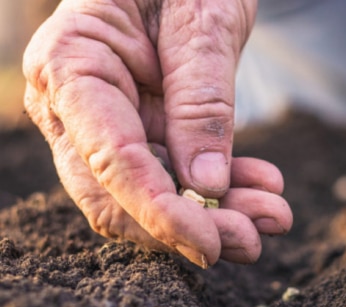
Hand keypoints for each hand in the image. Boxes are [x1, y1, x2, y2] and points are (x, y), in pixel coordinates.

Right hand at [23, 0, 291, 267]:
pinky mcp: (141, 130)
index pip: (109, 160)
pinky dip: (221, 191)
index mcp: (71, 64)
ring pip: (151, 196)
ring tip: (274, 215)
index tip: (212, 245)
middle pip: (119, 196)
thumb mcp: (202, 22)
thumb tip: (206, 187)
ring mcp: (106, 122)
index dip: (160, 213)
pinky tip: (264, 187)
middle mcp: (74, 104)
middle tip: (254, 240)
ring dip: (215, 216)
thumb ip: (201, 101)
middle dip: (188, 228)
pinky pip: (174, 176)